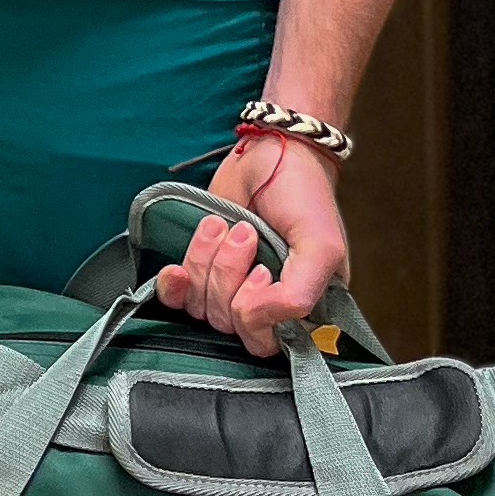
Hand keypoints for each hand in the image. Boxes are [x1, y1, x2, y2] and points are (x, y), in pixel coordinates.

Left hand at [154, 132, 348, 360]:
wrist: (271, 151)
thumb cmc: (304, 196)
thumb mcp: (321, 246)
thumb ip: (299, 295)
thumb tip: (256, 320)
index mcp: (300, 308)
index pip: (265, 344)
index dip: (254, 314)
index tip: (262, 271)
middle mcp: (263, 303)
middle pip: (228, 325)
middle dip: (227, 279)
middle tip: (245, 235)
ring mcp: (229, 286)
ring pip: (201, 308)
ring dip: (207, 263)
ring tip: (225, 225)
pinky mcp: (200, 269)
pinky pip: (175, 298)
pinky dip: (173, 284)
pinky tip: (177, 268)